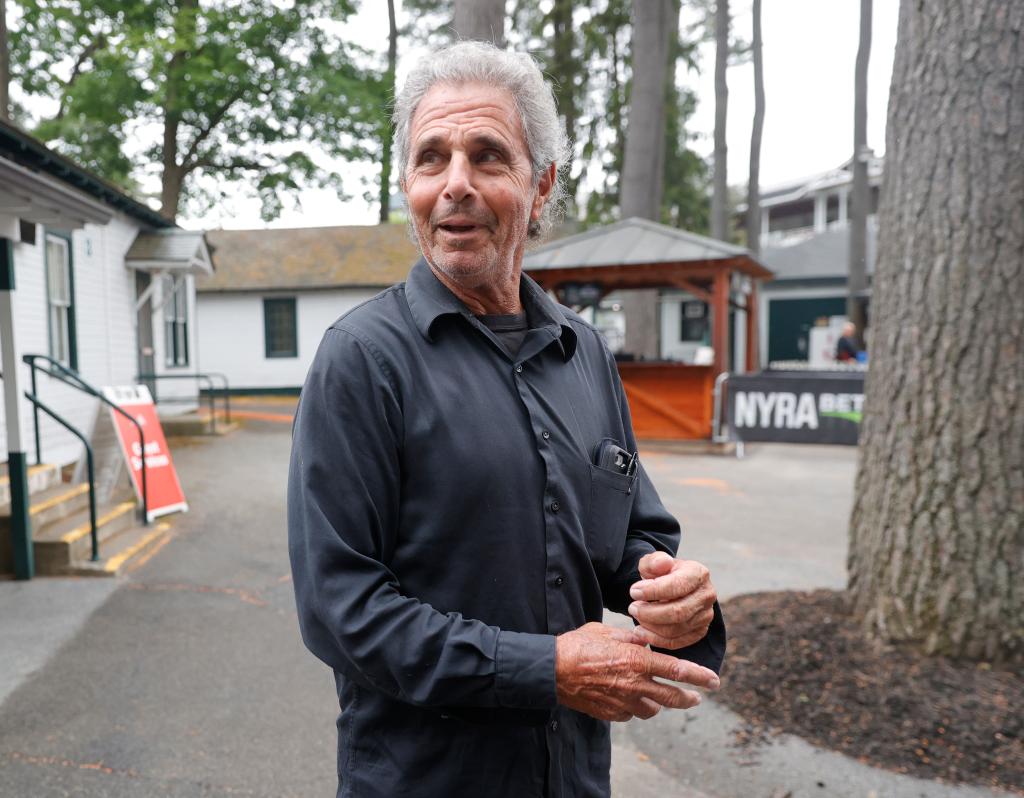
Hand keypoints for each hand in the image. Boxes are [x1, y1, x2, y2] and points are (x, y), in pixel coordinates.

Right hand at [554, 622, 719, 722]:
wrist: (552, 670)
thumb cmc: (578, 645)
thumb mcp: (607, 632)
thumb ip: (630, 637)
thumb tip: (645, 638)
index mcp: (637, 660)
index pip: (677, 670)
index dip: (699, 676)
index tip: (714, 681)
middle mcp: (635, 684)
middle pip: (672, 698)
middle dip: (688, 698)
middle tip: (697, 698)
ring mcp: (623, 702)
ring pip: (652, 710)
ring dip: (658, 704)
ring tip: (658, 697)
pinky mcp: (610, 713)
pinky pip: (630, 714)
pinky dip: (634, 708)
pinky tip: (629, 699)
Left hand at [627, 553, 716, 649]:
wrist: (673, 586)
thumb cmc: (662, 573)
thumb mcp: (654, 562)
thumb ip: (655, 561)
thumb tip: (663, 563)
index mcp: (698, 573)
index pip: (677, 586)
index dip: (652, 591)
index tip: (633, 592)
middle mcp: (707, 595)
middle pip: (678, 612)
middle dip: (649, 612)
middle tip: (632, 608)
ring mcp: (706, 615)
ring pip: (676, 629)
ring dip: (651, 626)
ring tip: (636, 617)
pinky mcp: (700, 631)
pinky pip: (678, 642)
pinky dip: (657, 640)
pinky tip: (642, 632)